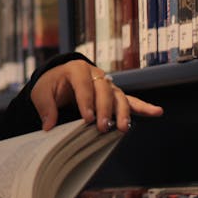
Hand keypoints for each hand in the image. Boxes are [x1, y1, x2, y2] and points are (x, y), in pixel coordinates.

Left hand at [31, 58, 163, 133]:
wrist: (58, 80)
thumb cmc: (50, 86)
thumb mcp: (41, 93)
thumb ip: (45, 107)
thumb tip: (48, 126)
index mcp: (76, 69)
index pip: (83, 84)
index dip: (85, 101)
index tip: (86, 118)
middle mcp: (95, 74)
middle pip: (104, 91)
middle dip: (104, 109)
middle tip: (102, 127)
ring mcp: (107, 84)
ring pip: (118, 96)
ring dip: (122, 112)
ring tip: (122, 128)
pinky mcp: (114, 95)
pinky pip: (131, 100)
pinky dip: (143, 107)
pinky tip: (156, 112)